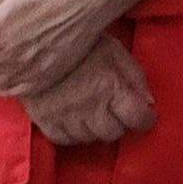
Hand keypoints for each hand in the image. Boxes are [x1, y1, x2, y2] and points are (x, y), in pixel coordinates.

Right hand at [18, 38, 154, 148]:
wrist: (34, 43)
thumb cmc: (81, 44)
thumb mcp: (116, 51)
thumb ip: (135, 77)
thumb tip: (149, 103)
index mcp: (111, 88)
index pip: (137, 118)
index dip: (145, 120)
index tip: (146, 117)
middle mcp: (90, 107)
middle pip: (113, 133)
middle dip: (119, 123)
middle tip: (116, 113)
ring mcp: (66, 117)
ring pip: (89, 138)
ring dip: (95, 130)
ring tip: (94, 115)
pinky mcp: (45, 121)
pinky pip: (64, 140)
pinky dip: (72, 134)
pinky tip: (74, 123)